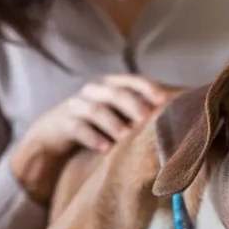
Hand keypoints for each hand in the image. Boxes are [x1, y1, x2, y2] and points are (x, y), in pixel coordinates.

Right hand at [10, 74, 169, 202]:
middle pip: (116, 92)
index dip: (149, 88)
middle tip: (148, 121)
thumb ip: (139, 113)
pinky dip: (92, 137)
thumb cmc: (96, 126)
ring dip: (114, 124)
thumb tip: (176, 119)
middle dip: (134, 106)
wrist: (52, 136)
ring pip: (96, 110)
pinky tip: (105, 149)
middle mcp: (94, 91)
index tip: (165, 101)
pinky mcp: (62, 123)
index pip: (133, 80)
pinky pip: (77, 127)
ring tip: (127, 138)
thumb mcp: (117, 116)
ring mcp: (76, 105)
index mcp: (111, 85)